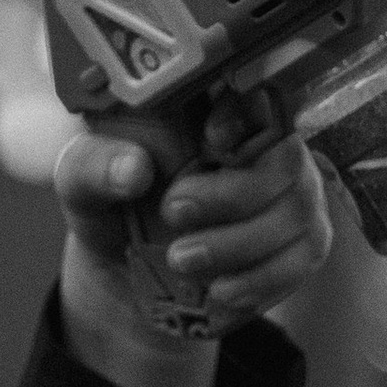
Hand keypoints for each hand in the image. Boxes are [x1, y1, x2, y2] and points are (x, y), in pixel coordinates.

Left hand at [55, 94, 331, 386]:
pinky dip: (262, 279)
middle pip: (285, 162)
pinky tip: (221, 290)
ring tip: (182, 259)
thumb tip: (133, 169)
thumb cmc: (112, 205)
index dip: (247, 117)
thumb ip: (94, 166)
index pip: (259, 96)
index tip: (210, 142)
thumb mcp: (83, 183)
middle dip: (232, 195)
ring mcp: (293, 196)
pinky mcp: (302, 244)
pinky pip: (303, 260)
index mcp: (217, 112)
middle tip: (174, 212)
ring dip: (240, 244)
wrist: (126, 269)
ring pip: (297, 215)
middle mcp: (267, 148)